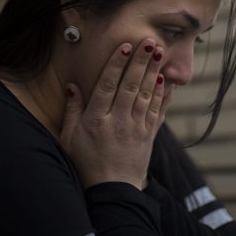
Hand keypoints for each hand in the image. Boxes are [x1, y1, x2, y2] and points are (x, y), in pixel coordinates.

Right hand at [60, 39, 164, 188]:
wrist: (112, 193)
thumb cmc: (86, 164)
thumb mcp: (70, 139)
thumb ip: (72, 111)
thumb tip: (73, 86)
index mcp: (96, 120)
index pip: (108, 85)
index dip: (117, 64)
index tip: (125, 46)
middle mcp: (118, 121)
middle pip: (130, 85)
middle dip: (141, 61)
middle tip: (150, 42)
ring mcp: (136, 129)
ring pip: (146, 95)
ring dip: (153, 72)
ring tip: (160, 53)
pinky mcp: (148, 137)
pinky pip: (157, 111)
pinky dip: (162, 95)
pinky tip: (166, 80)